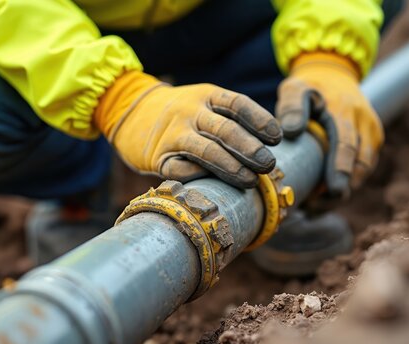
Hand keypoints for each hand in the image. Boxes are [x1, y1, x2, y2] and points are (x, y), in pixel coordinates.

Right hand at [94, 71, 281, 187]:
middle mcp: (189, 111)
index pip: (238, 104)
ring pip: (206, 152)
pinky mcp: (157, 156)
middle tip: (269, 164)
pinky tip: (216, 184)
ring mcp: (172, 134)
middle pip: (225, 130)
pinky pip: (181, 170)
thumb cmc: (183, 112)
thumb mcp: (206, 102)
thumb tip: (272, 144)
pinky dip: (200, 177)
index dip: (260, 120)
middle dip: (251, 149)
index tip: (277, 137)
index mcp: (207, 94)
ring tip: (252, 181)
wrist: (131, 112)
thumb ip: (233, 118)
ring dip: (232, 168)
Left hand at [276, 52, 383, 196]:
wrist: (335, 77)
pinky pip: (363, 170)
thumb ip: (291, 106)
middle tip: (313, 208)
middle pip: (359, 165)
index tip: (334, 191)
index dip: (341, 169)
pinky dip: (346, 186)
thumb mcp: (294, 89)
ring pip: (363, 172)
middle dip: (339, 190)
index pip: (347, 144)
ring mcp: (373, 134)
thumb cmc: (309, 87)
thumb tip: (289, 132)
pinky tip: (323, 199)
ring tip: (313, 207)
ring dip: (342, 192)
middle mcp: (365, 123)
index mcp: (345, 111)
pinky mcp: (373, 143)